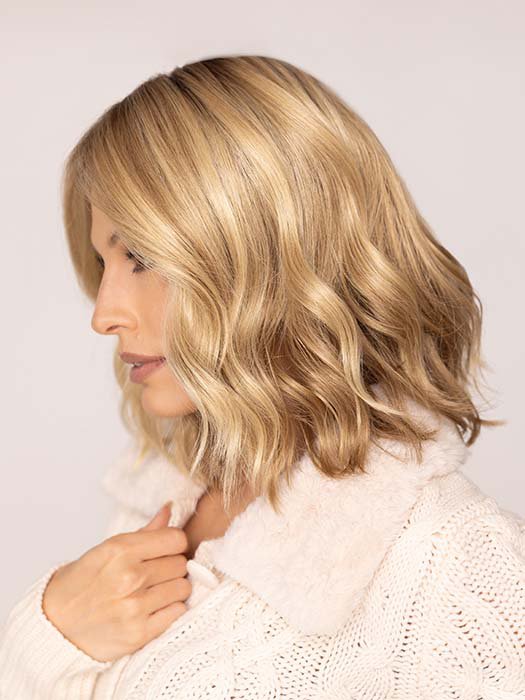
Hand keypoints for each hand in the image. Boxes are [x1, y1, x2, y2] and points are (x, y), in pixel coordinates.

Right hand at [42, 501, 190, 661]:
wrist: (57, 622)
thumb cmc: (85, 580)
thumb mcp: (109, 548)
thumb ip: (146, 531)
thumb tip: (171, 508)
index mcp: (121, 550)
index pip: (176, 539)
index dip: (174, 543)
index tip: (165, 550)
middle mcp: (129, 577)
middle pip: (181, 563)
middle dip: (172, 566)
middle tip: (156, 572)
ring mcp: (135, 607)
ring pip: (183, 588)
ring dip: (173, 588)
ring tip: (155, 590)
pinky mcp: (139, 633)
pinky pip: (178, 612)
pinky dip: (170, 609)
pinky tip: (154, 607)